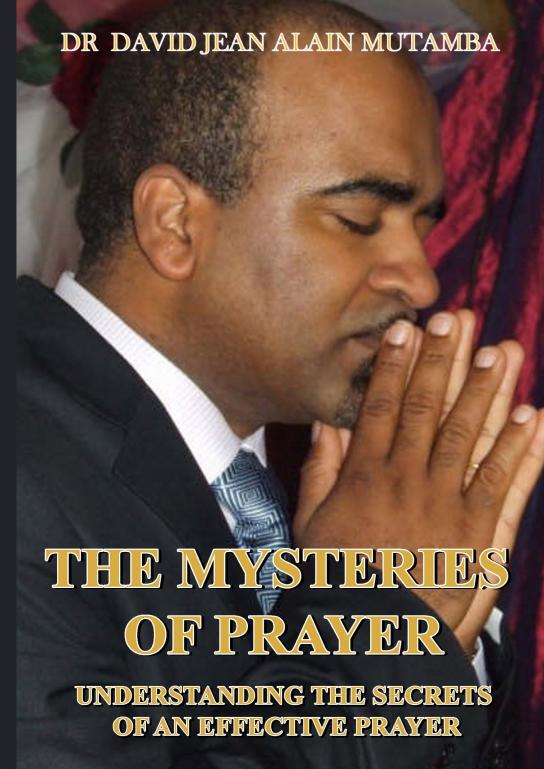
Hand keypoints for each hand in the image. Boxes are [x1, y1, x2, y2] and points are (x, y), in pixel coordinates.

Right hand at [294, 311, 543, 639]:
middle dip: (444, 360)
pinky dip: (520, 448)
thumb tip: (326, 422)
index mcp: (364, 475)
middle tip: (459, 320)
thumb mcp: (312, 522)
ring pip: (468, 435)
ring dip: (488, 390)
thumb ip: (321, 470)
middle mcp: (406, 479)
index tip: (407, 330)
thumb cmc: (336, 579)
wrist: (370, 637)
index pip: (380, 407)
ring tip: (503, 351)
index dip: (395, 365)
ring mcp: (444, 503)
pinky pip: (501, 483)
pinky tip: (532, 415)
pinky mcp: (476, 532)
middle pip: (426, 409)